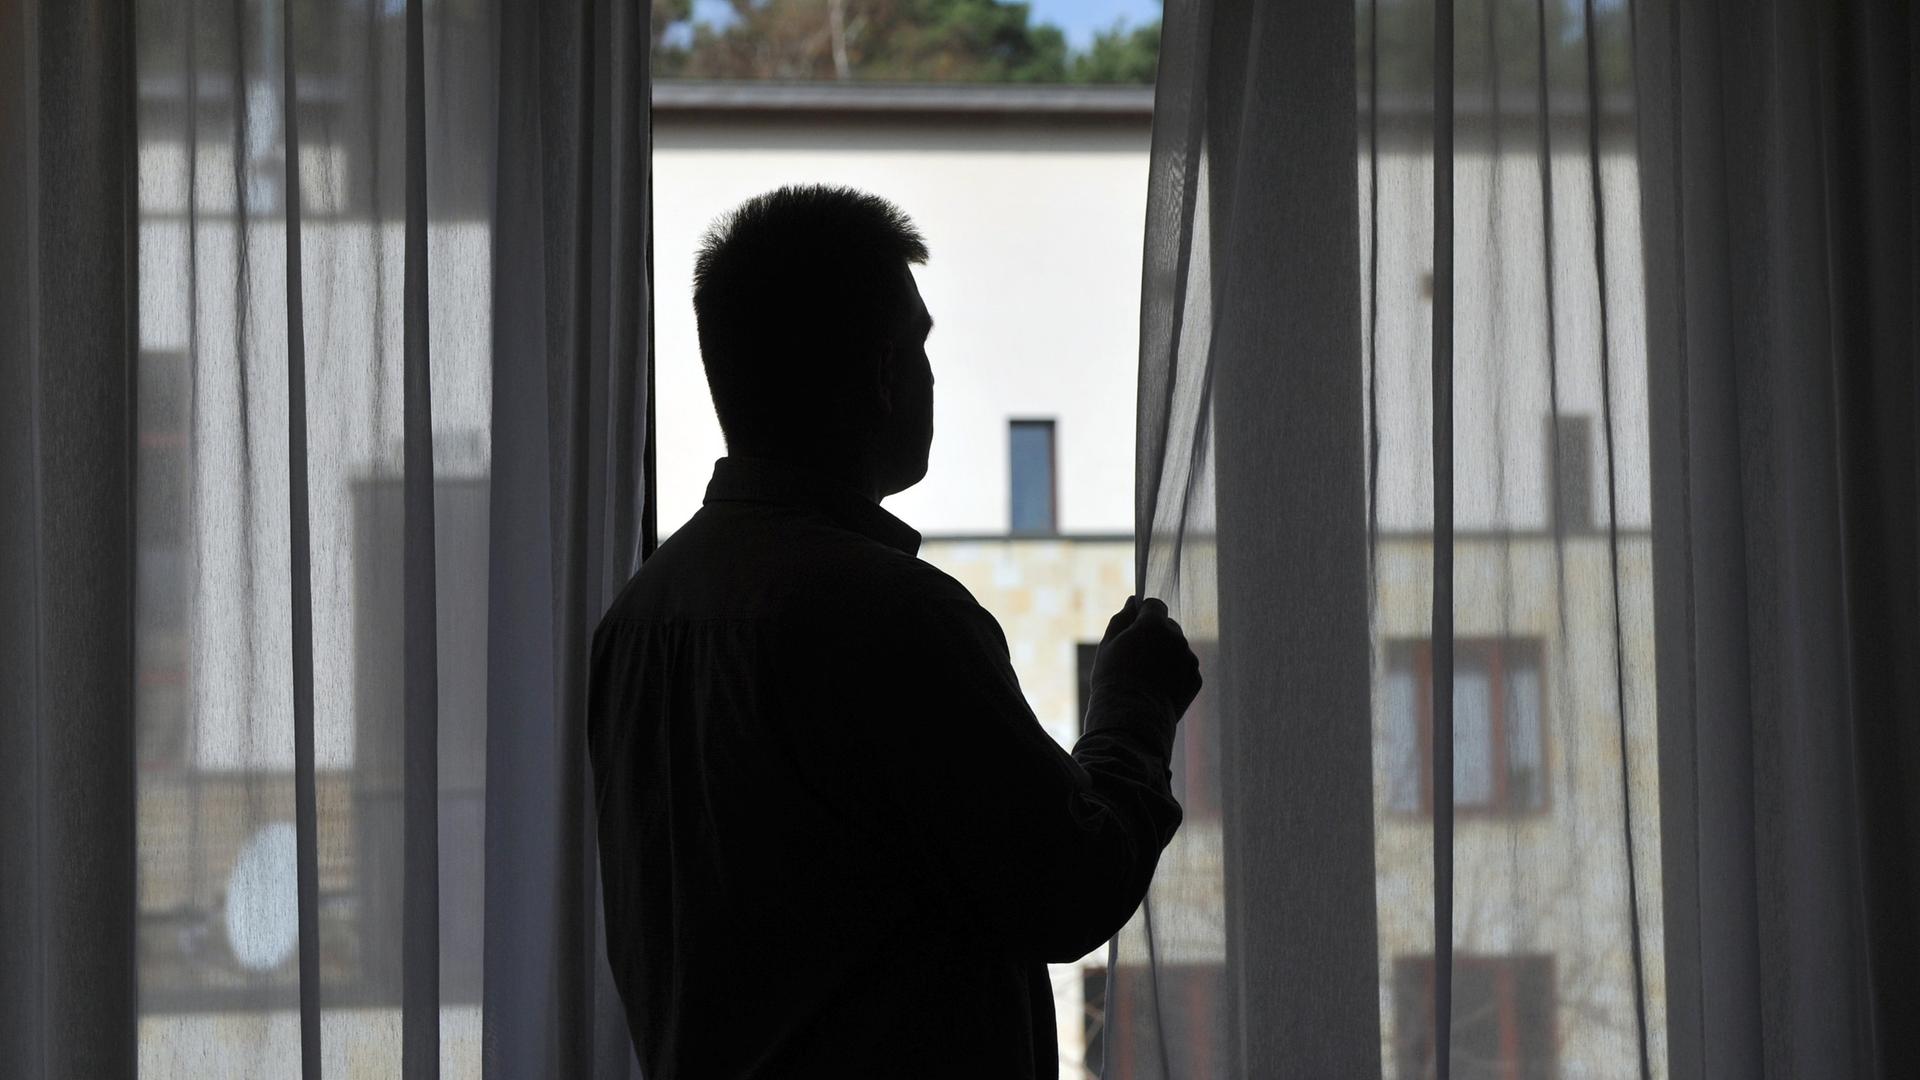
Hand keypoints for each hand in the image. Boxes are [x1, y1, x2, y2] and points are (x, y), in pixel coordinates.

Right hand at [1089, 596, 1202, 716]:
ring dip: (1167, 655)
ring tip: (1147, 678)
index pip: (1155, 605)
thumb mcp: (1108, 646)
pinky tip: (1159, 689)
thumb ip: (1121, 619)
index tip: (1135, 628)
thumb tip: (1132, 602)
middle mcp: (1177, 637)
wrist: (1132, 719)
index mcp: (1154, 625)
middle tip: (1138, 658)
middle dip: (1157, 636)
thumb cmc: (1113, 680)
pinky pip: (1185, 669)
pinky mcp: (1196, 679)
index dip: (1144, 615)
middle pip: (1168, 627)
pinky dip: (1175, 675)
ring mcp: (1190, 659)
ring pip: (1178, 649)